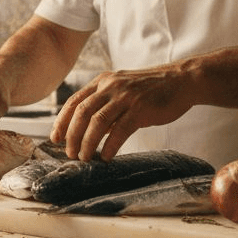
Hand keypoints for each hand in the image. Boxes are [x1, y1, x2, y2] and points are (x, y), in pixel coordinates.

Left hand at [50, 68, 192, 160]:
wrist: (181, 80)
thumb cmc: (151, 89)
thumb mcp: (121, 88)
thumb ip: (104, 102)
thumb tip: (86, 127)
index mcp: (102, 81)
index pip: (74, 102)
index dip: (61, 121)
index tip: (55, 138)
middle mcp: (110, 86)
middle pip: (81, 112)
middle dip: (72, 136)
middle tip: (70, 154)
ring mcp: (125, 96)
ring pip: (97, 122)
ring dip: (88, 143)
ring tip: (85, 158)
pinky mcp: (141, 108)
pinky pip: (120, 130)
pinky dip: (110, 146)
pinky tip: (107, 156)